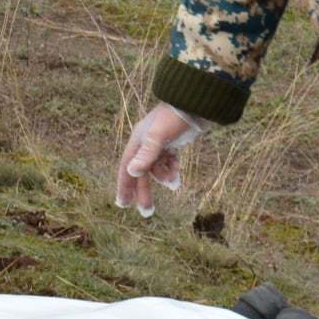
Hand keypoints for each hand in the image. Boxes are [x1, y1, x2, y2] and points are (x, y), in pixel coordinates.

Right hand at [114, 102, 205, 217]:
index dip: (123, 186)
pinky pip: (168, 164)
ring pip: (157, 170)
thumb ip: (146, 155)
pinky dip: (172, 171)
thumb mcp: (159, 136)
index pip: (126, 168)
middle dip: (144, 192)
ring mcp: (159, 145)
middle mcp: (145, 144)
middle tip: (147, 213)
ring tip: (175, 183)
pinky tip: (178, 177)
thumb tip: (132, 172)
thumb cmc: (174, 118)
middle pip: (142, 173)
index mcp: (137, 141)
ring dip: (164, 178)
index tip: (122, 204)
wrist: (196, 105)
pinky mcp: (172, 145)